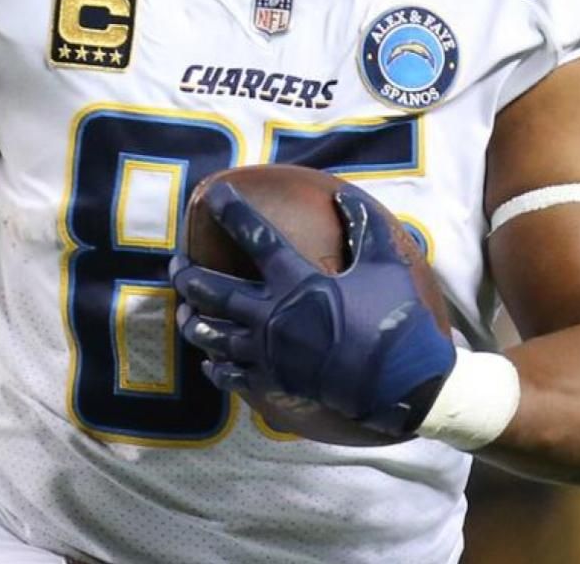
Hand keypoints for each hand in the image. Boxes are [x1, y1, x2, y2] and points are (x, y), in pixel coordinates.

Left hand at [171, 182, 454, 436]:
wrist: (403, 386)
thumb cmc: (396, 321)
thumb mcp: (386, 265)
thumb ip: (364, 227)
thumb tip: (343, 196)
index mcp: (297, 281)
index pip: (254, 236)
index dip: (229, 211)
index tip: (211, 194)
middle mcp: (272, 315)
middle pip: (210, 290)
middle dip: (187, 274)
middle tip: (177, 264)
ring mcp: (267, 352)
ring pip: (210, 334)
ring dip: (192, 321)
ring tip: (183, 312)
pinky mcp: (272, 381)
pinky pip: (229, 375)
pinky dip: (214, 367)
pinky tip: (210, 362)